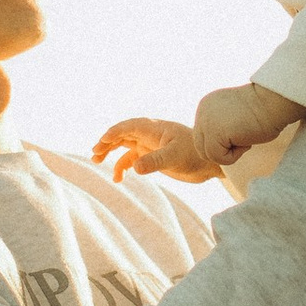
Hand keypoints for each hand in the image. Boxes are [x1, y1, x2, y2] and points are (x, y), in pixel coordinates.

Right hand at [94, 117, 215, 183]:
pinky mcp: (152, 158)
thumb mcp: (175, 157)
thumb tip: (134, 168)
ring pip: (124, 146)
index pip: (128, 126)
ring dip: (111, 153)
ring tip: (97, 161)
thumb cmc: (195, 154)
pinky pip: (132, 160)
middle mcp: (149, 135)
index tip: (102, 142)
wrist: (210, 163)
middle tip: (95, 154)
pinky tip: (118, 179)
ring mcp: (150, 146)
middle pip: (122, 134)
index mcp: (154, 129)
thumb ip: (155, 161)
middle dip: (107, 142)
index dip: (113, 132)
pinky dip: (122, 167)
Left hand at [192, 81, 305, 169]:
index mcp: (206, 105)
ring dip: (230, 152)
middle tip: (244, 136)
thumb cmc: (264, 111)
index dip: (224, 142)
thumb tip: (218, 145)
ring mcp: (205, 121)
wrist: (275, 102)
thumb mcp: (233, 116)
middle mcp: (202, 111)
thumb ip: (220, 126)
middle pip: (202, 147)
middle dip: (223, 149)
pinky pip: (218, 158)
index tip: (242, 128)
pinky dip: (235, 155)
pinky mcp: (213, 132)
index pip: (203, 137)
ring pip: (208, 154)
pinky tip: (246, 140)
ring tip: (245, 137)